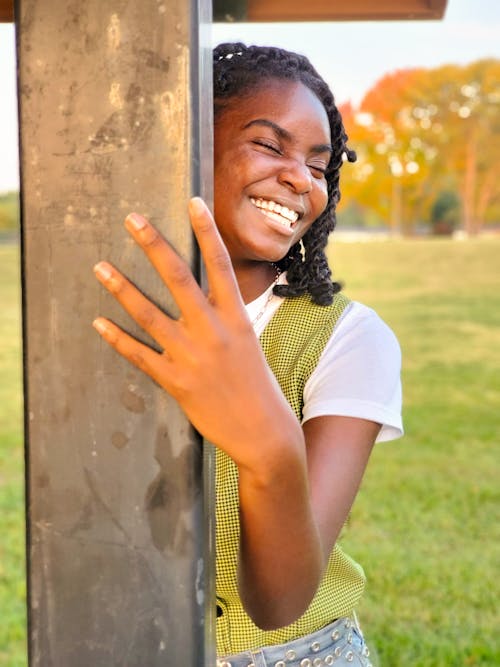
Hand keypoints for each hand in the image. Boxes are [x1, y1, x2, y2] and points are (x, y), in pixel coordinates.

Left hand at [93, 198, 300, 471]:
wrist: (263, 430)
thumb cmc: (258, 384)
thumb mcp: (247, 342)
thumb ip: (223, 318)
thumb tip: (201, 299)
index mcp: (235, 317)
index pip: (220, 265)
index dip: (206, 232)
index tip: (193, 202)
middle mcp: (212, 331)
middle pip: (178, 278)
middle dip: (153, 245)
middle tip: (132, 220)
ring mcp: (191, 356)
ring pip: (148, 314)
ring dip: (121, 288)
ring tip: (99, 266)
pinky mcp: (175, 381)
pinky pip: (139, 355)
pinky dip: (117, 339)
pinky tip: (98, 323)